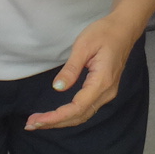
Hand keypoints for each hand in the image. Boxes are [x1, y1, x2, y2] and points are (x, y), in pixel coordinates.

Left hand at [25, 14, 140, 129]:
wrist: (124, 29)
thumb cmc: (104, 33)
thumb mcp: (83, 45)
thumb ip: (71, 68)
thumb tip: (57, 87)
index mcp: (102, 81)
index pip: (78, 107)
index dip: (57, 117)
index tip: (38, 120)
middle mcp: (106, 92)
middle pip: (79, 116)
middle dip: (55, 122)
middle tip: (30, 124)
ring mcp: (107, 93)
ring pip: (83, 115)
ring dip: (61, 121)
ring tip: (38, 122)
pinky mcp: (104, 90)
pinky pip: (86, 109)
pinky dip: (69, 115)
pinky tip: (56, 115)